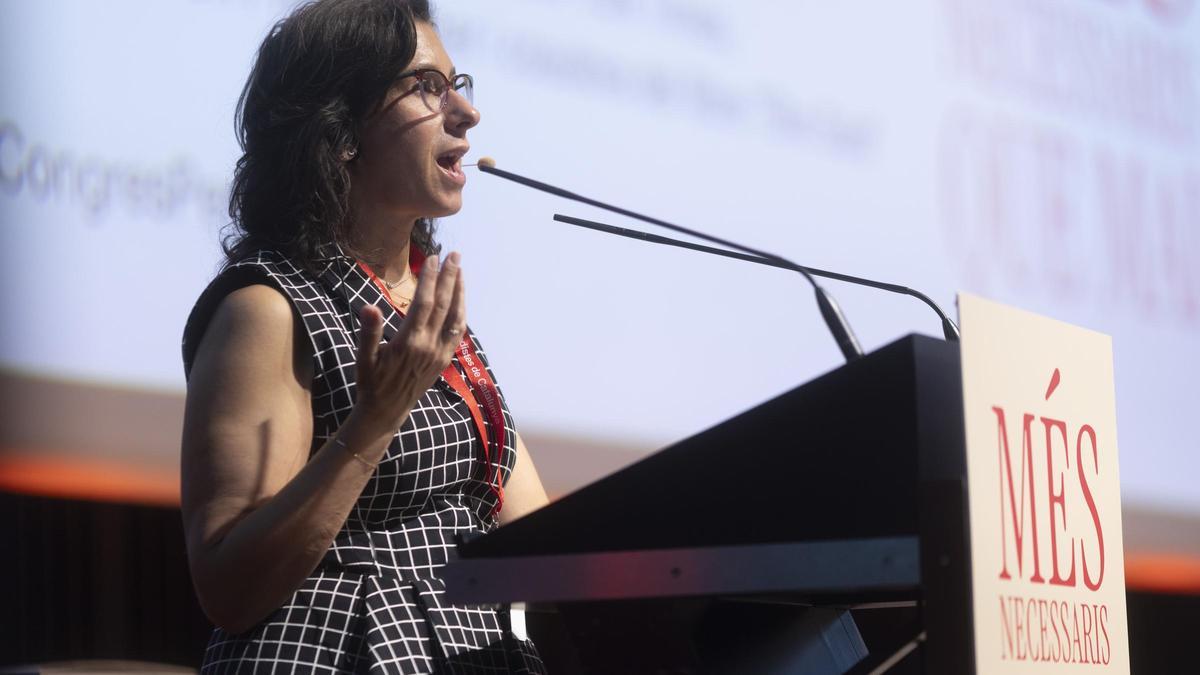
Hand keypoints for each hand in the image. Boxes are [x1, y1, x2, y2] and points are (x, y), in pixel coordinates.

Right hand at [353, 252, 465, 436]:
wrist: (387, 411)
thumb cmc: (371, 382)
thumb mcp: (364, 358)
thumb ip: (369, 332)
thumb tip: (369, 306)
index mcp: (409, 342)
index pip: (423, 303)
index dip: (430, 279)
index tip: (432, 259)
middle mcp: (429, 346)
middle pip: (443, 305)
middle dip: (450, 278)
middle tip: (454, 255)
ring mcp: (440, 353)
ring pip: (456, 317)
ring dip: (460, 292)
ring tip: (460, 270)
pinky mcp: (444, 360)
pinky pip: (458, 332)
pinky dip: (461, 312)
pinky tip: (460, 300)